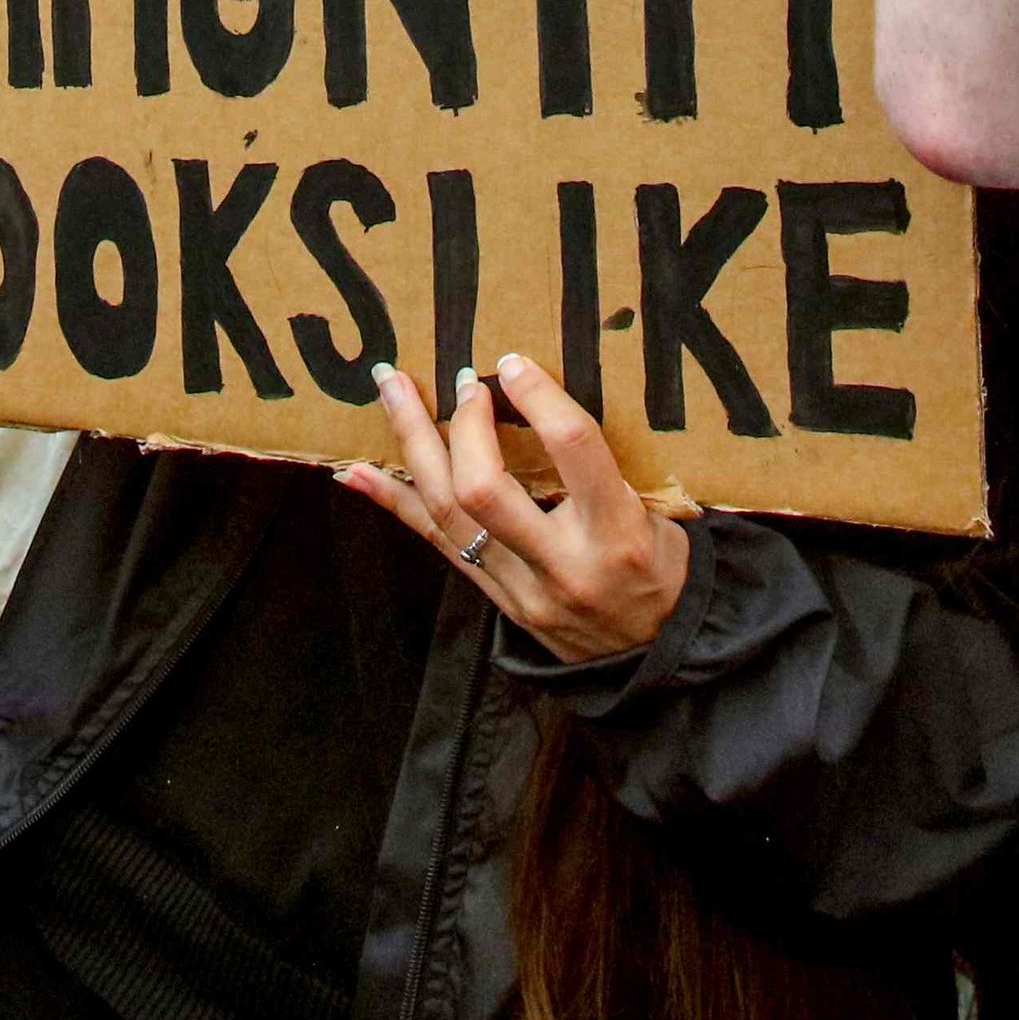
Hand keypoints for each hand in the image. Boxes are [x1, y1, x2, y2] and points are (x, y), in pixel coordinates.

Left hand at [339, 350, 691, 664]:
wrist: (656, 657)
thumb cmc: (664, 570)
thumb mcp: (659, 515)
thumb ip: (606, 467)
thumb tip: (549, 399)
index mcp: (618, 533)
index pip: (573, 450)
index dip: (539, 398)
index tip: (512, 363)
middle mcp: (563, 564)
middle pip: (485, 490)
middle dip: (462, 426)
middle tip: (458, 379)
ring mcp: (523, 589)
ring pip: (448, 514)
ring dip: (413, 445)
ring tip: (391, 390)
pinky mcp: (498, 601)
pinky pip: (437, 544)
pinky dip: (394, 503)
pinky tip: (355, 473)